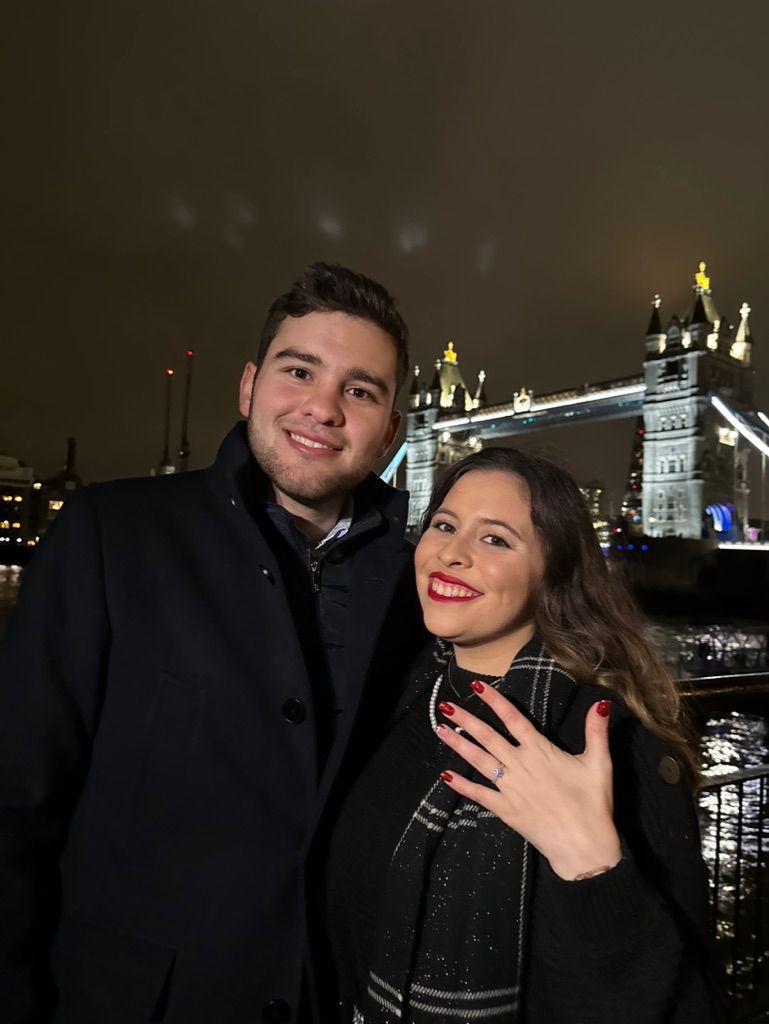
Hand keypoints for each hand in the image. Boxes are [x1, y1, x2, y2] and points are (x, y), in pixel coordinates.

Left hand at [435, 683, 621, 879]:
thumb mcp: (599, 763)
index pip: (513, 718)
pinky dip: (461, 785)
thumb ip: (596, 731)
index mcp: (540, 751)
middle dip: (466, 720)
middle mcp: (520, 765)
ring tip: (439, 729)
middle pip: (488, 736)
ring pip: (479, 760)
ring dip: (458, 744)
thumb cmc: (593, 804)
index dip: (494, 701)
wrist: (584, 846)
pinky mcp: (505, 809)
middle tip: (445, 706)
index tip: (476, 686)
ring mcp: (510, 788)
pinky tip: (445, 776)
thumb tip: (601, 702)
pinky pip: (479, 794)